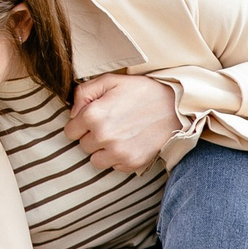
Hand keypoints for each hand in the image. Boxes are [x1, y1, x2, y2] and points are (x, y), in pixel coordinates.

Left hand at [65, 73, 180, 172]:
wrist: (176, 107)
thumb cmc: (142, 91)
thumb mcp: (110, 81)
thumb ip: (83, 93)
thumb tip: (72, 114)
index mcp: (93, 115)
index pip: (70, 131)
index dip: (80, 124)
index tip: (93, 118)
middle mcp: (103, 136)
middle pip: (82, 145)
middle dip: (92, 136)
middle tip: (110, 124)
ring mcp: (118, 152)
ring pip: (95, 160)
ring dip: (102, 151)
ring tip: (118, 136)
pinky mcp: (132, 163)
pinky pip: (114, 167)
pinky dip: (118, 158)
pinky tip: (130, 143)